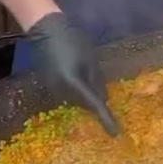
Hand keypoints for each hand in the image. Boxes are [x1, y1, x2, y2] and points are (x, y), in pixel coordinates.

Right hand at [26, 12, 118, 135]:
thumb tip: (103, 100)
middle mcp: (61, 91)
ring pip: (76, 101)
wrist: (46, 30)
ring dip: (86, 99)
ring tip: (97, 93)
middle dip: (96, 107)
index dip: (106, 120)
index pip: (94, 106)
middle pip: (84, 105)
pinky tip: (82, 84)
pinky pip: (68, 95)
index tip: (116, 134)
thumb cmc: (72, 40)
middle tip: (111, 111)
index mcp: (74, 84)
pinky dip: (77, 93)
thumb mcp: (90, 60)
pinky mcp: (49, 85)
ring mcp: (53, 89)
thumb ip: (97, 81)